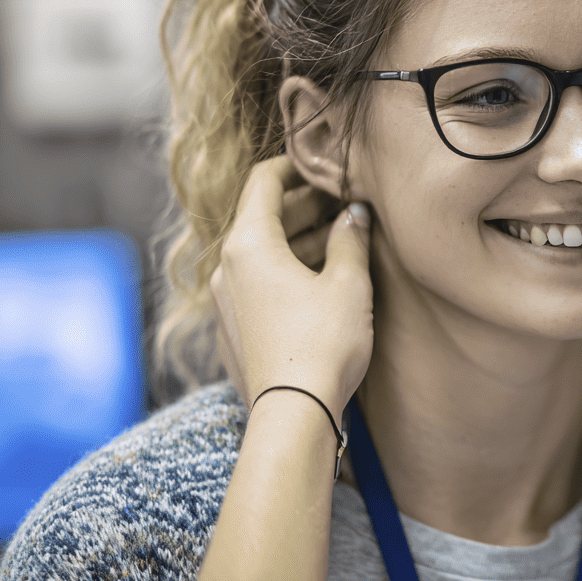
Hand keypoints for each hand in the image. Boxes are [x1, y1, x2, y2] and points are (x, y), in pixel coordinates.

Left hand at [211, 156, 373, 420]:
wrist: (293, 414)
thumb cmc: (322, 343)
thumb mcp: (349, 283)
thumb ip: (350, 239)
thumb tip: (355, 215)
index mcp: (249, 243)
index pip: (263, 180)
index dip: (296, 166)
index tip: (326, 166)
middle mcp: (227, 267)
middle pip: (262, 217)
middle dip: (305, 206)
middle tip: (346, 203)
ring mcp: (226, 301)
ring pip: (262, 254)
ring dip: (299, 241)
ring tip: (343, 242)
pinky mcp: (234, 330)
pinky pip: (258, 285)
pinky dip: (287, 272)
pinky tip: (322, 284)